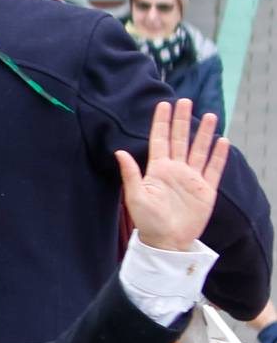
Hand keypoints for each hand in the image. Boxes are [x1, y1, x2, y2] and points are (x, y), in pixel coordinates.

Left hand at [118, 98, 227, 251]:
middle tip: (186, 101)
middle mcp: (176, 170)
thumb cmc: (148, 221)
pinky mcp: (206, 189)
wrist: (167, 241)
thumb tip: (119, 151)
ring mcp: (192, 178)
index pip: (160, 140)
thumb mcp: (135, 197)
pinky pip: (215, 168)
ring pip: (199, 150)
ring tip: (210, 115)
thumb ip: (130, 174)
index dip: (162, 122)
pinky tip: (223, 140)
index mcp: (157, 169)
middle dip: (183, 120)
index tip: (164, 104)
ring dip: (204, 133)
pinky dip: (219, 155)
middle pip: (180, 139)